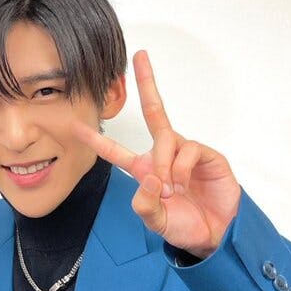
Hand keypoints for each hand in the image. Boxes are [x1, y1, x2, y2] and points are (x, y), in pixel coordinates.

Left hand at [69, 50, 241, 258]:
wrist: (215, 235)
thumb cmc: (183, 226)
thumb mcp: (156, 221)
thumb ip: (145, 205)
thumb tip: (151, 178)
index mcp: (144, 169)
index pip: (115, 151)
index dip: (96, 140)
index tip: (75, 125)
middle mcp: (164, 155)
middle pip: (154, 112)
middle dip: (147, 83)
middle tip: (141, 56)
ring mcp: (186, 152)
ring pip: (167, 139)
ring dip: (164, 163)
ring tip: (172, 189)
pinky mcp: (207, 155)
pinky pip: (188, 149)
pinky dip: (181, 167)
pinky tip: (183, 183)